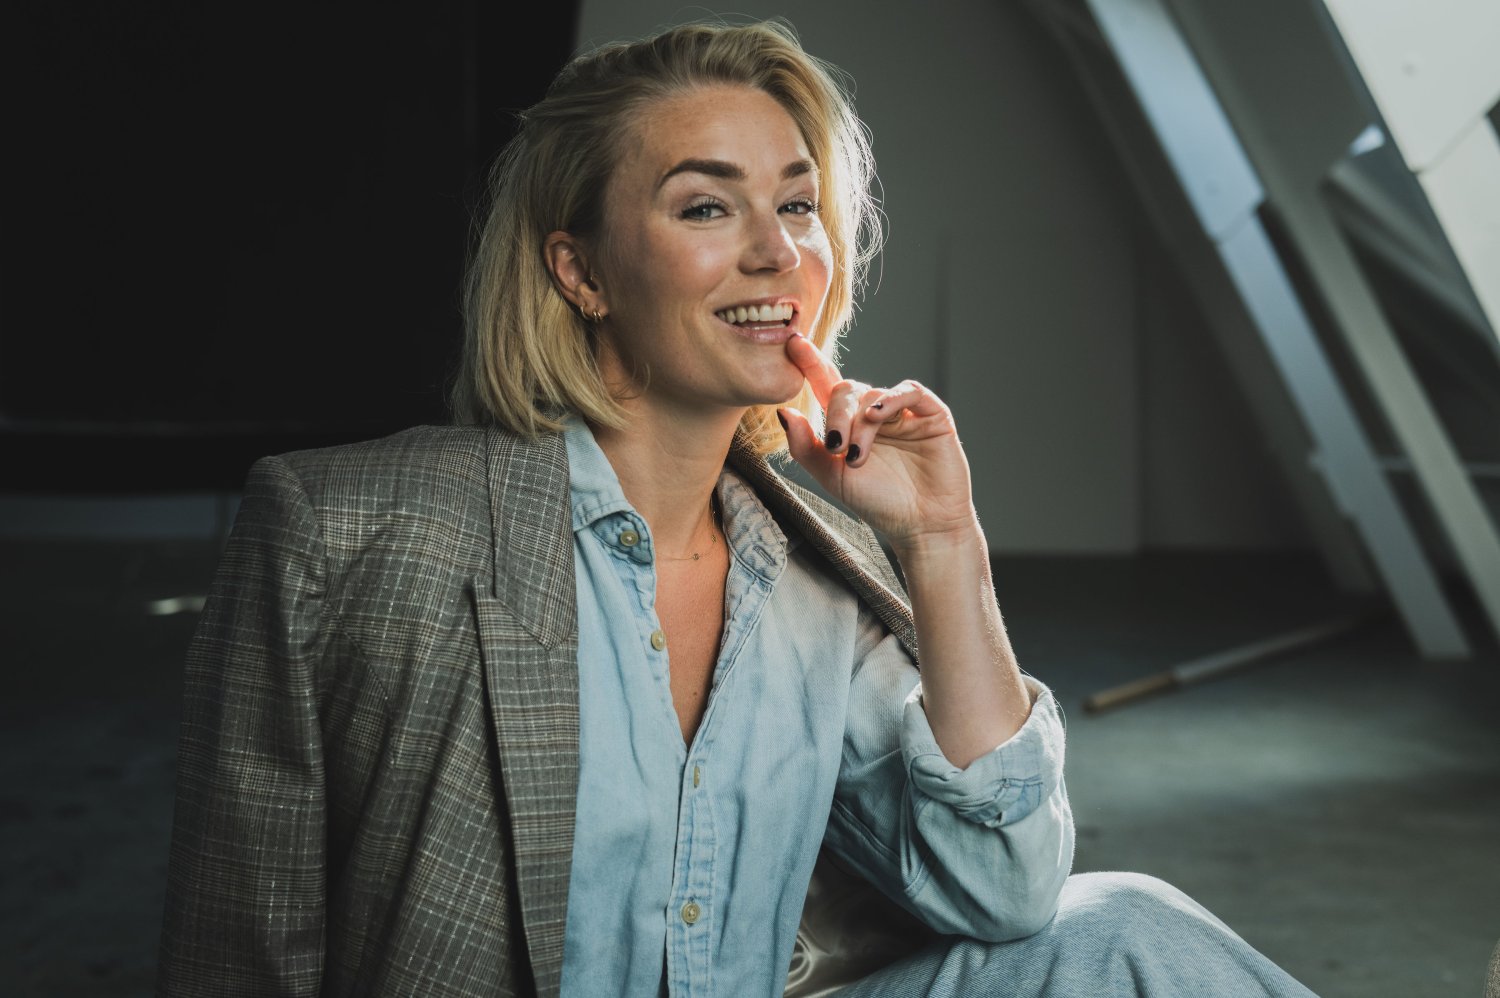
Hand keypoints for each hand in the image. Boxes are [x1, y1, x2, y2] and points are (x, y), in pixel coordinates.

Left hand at [779, 333, 976, 552]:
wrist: (919, 525)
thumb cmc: (877, 502)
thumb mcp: (831, 476)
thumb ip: (805, 447)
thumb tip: (783, 412)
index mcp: (849, 423)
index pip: (826, 384)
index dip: (810, 363)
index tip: (792, 344)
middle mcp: (875, 412)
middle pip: (846, 389)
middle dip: (836, 415)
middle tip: (836, 447)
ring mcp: (903, 412)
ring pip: (872, 394)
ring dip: (859, 423)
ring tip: (857, 455)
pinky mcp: (931, 414)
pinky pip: (909, 391)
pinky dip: (891, 399)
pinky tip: (878, 416)